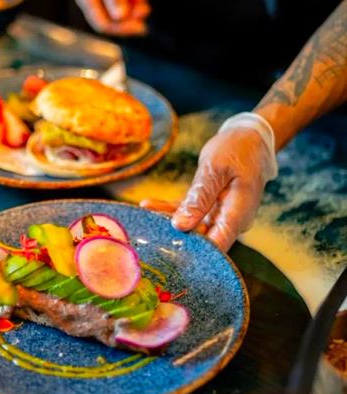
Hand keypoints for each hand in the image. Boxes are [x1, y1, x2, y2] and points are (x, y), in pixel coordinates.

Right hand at [75, 0, 150, 35]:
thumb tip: (120, 17)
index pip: (102, 24)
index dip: (121, 28)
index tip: (140, 26)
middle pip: (112, 21)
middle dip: (130, 19)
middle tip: (146, 11)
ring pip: (120, 14)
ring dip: (134, 10)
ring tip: (145, 1)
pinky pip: (124, 3)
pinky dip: (134, 1)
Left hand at [141, 116, 277, 250]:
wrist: (251, 139)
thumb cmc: (238, 150)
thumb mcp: (215, 169)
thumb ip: (199, 198)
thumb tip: (181, 226)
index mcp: (237, 215)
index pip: (215, 246)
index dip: (192, 254)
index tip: (166, 250)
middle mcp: (230, 221)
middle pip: (201, 239)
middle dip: (174, 237)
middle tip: (147, 232)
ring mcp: (220, 215)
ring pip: (191, 226)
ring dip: (167, 220)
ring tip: (143, 214)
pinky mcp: (211, 208)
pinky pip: (189, 213)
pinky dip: (171, 209)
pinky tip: (149, 205)